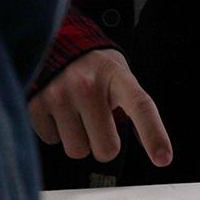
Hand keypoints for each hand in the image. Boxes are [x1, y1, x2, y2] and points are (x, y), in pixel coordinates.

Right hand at [28, 49, 172, 165]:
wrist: (54, 41)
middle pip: (107, 148)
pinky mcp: (35, 103)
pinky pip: (52, 141)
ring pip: (78, 150)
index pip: (141, 108)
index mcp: (118, 77)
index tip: (163, 158)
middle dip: (106, 145)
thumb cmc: (95, 67)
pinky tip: (59, 111)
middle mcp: (88, 85)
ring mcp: (60, 94)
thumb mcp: (121, 78)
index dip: (154, 135)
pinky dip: (56, 132)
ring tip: (78, 116)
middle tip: (101, 127)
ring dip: (80, 140)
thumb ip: (134, 109)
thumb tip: (152, 150)